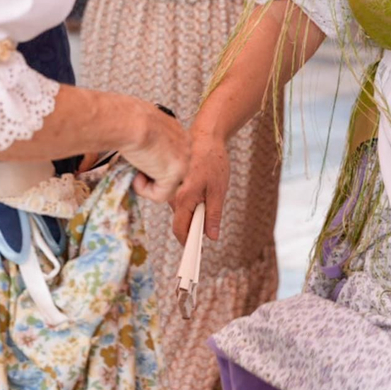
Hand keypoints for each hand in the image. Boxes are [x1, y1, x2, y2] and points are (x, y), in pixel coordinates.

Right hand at [121, 101, 188, 204]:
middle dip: (151, 175)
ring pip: (166, 186)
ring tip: (133, 169)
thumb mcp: (142, 130)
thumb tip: (138, 153)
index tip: (138, 158)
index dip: (152, 163)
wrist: (130, 121)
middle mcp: (186, 147)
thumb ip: (148, 142)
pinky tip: (136, 175)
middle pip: (170, 172)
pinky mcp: (176, 175)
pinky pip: (160, 195)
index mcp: (179, 134)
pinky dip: (143, 189)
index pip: (170, 157)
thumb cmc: (129, 120)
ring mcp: (184, 162)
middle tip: (134, 167)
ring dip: (146, 182)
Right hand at [171, 129, 229, 243]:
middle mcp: (174, 195)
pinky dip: (191, 202)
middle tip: (210, 218)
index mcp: (184, 197)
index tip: (194, 252)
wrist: (205, 137)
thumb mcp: (219, 190)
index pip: (180, 229)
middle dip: (194, 225)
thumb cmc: (213, 161)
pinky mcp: (174, 185)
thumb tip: (211, 236)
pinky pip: (181, 201)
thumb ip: (214, 214)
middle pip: (180, 221)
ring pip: (181, 211)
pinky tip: (203, 189)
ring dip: (194, 211)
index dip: (187, 243)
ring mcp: (172, 190)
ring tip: (209, 195)